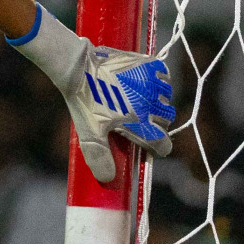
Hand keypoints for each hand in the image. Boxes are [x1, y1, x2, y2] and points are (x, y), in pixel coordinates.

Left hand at [11, 4, 174, 182]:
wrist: (78, 66)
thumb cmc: (83, 100)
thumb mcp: (89, 132)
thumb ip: (99, 156)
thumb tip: (108, 177)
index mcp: (141, 124)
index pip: (163, 145)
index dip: (158, 148)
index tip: (152, 146)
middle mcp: (151, 106)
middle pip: (165, 121)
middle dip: (156, 123)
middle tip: (140, 120)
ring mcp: (151, 84)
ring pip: (165, 98)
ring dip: (157, 101)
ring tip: (141, 100)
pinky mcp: (148, 65)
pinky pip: (163, 75)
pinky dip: (159, 79)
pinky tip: (147, 82)